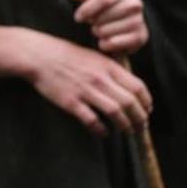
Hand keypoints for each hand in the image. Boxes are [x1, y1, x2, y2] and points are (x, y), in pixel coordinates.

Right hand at [19, 29, 152, 135]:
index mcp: (108, 66)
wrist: (39, 55)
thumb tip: (128, 86)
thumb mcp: (94, 56)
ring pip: (115, 113)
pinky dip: (101, 130)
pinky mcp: (71, 102)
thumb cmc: (66, 55)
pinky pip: (92, 120)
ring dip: (124, 126)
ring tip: (126, 131)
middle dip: (139, 118)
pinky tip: (103, 132)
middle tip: (140, 127)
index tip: (147, 110)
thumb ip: (111, 70)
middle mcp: (100, 78)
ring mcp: (86, 91)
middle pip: (130, 103)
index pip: (138, 87)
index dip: (146, 102)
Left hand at [70, 0, 149, 55]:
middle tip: (91, 22)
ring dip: (99, 32)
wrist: (121, 20)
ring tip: (98, 30)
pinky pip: (116, 43)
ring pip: (109, 31)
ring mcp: (139, 20)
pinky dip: (106, 44)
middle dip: (93, 21)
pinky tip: (104, 40)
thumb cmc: (102, 5)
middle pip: (105, 16)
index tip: (77, 17)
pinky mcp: (140, 37)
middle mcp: (135, 3)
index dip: (87, 9)